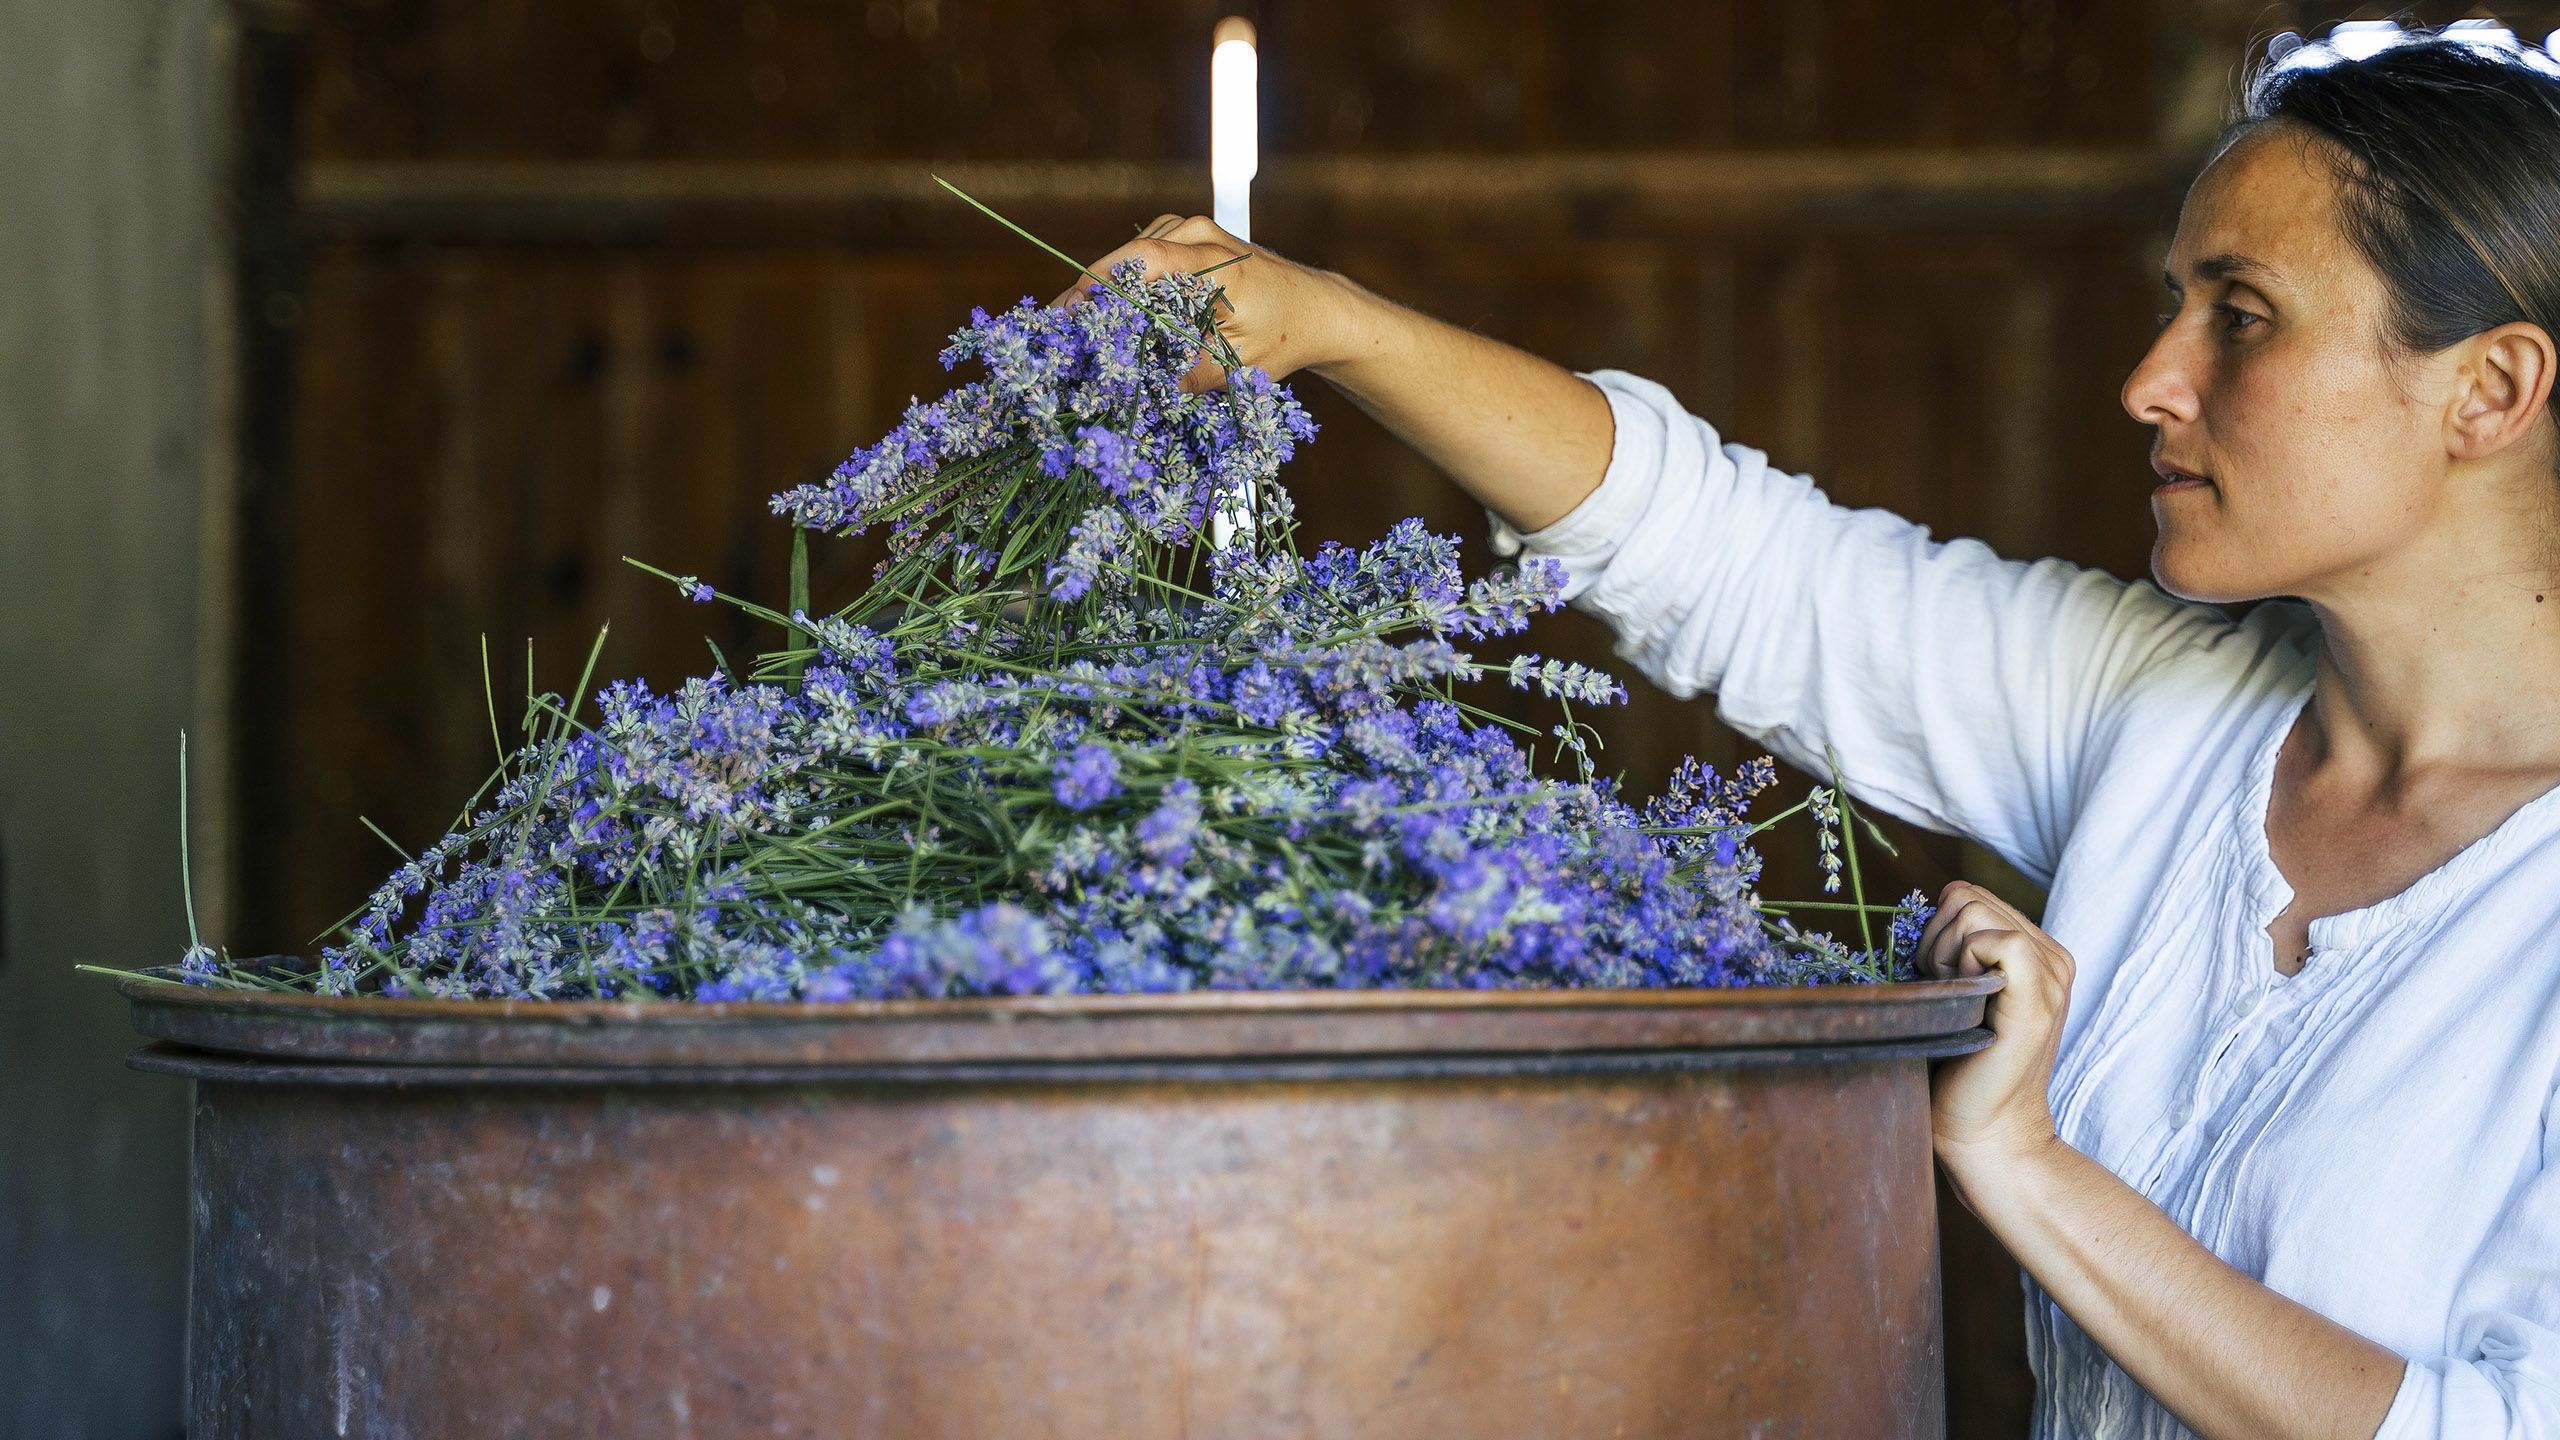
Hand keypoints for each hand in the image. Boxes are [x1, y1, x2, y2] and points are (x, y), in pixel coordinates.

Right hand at [1052, 215, 1361, 391]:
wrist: (1315, 309)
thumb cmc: (1282, 338)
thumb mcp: (1239, 367)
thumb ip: (1191, 376)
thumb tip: (1144, 391)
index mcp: (1215, 264)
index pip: (1143, 261)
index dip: (1100, 283)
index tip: (1071, 312)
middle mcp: (1200, 235)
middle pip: (1127, 256)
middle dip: (1090, 291)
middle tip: (1061, 329)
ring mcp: (1193, 229)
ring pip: (1132, 255)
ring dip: (1106, 286)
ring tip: (1081, 324)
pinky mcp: (1188, 234)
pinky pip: (1144, 253)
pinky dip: (1125, 278)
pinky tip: (1112, 309)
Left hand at [1914, 880, 2075, 1179]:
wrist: (1984, 1131)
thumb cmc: (1959, 1066)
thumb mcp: (1958, 993)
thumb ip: (1955, 947)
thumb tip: (1926, 908)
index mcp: (2036, 951)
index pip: (1970, 894)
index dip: (1936, 928)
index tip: (1936, 978)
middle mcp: (2051, 957)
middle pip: (1967, 895)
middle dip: (1935, 937)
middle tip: (1944, 991)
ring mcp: (2050, 976)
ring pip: (1974, 909)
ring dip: (1943, 952)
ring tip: (1955, 1002)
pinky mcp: (2037, 998)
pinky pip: (1999, 940)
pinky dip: (1965, 960)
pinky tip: (1964, 1000)